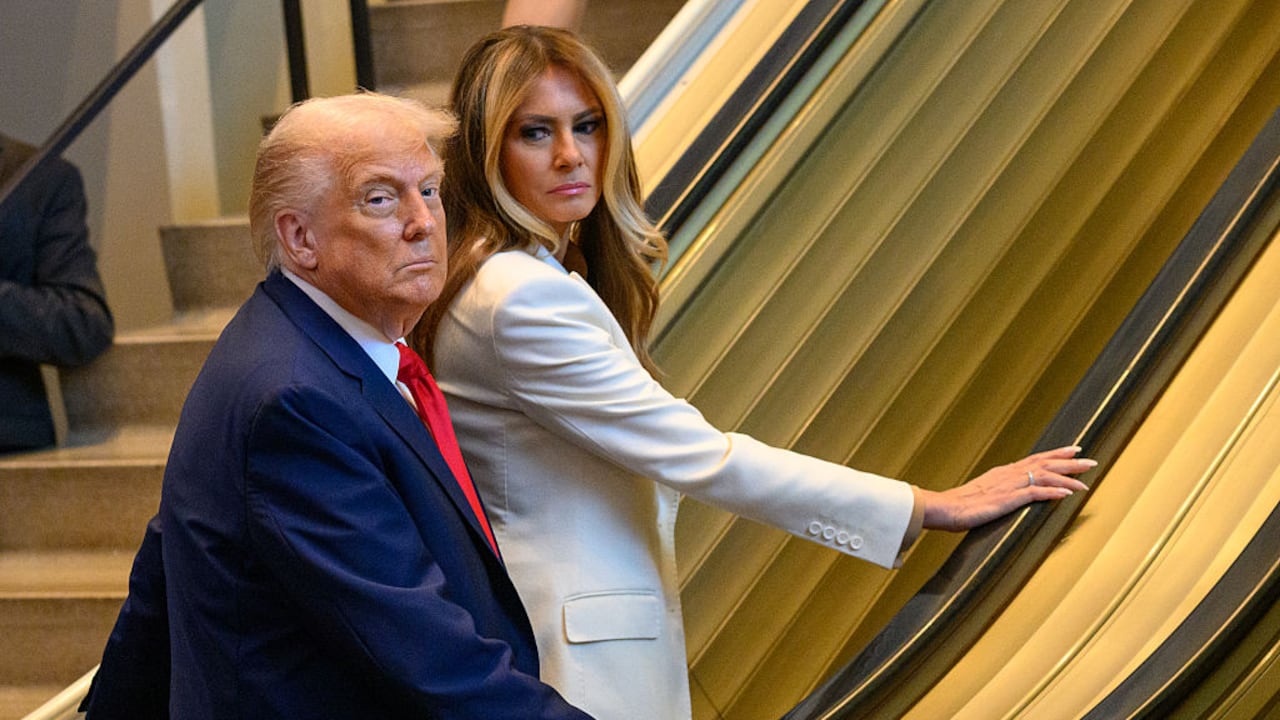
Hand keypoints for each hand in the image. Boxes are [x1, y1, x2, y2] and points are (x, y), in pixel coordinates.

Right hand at [918, 445, 1094, 531]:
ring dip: (1067, 476)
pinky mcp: (1007, 499)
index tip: (1073, 450)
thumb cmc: (958, 506)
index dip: (1056, 454)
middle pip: (1044, 463)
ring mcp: (1008, 485)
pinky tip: (1068, 493)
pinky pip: (1035, 492)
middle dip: (1069, 461)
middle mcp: (1008, 474)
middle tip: (1091, 460)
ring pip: (1044, 475)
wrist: (943, 508)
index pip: (1035, 459)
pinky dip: (1053, 491)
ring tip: (1086, 478)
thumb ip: (997, 491)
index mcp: (1003, 473)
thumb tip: (1008, 495)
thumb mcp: (982, 494)